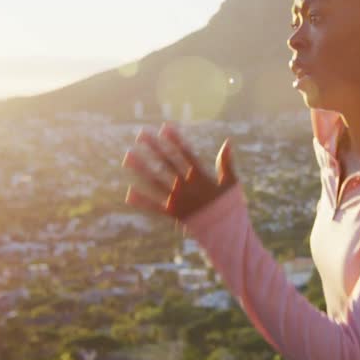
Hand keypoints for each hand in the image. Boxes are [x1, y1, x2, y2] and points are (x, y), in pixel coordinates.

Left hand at [121, 122, 236, 221]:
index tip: (164, 127)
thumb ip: (226, 163)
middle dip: (153, 147)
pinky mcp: (173, 214)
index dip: (174, 140)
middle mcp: (186, 186)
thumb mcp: (231, 183)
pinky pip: (154, 206)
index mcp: (200, 177)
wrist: (225, 232)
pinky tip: (129, 192)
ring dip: (140, 168)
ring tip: (128, 156)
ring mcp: (178, 200)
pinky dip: (142, 200)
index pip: (185, 153)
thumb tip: (227, 141)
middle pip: (166, 162)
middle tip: (140, 133)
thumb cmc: (229, 206)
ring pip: (155, 181)